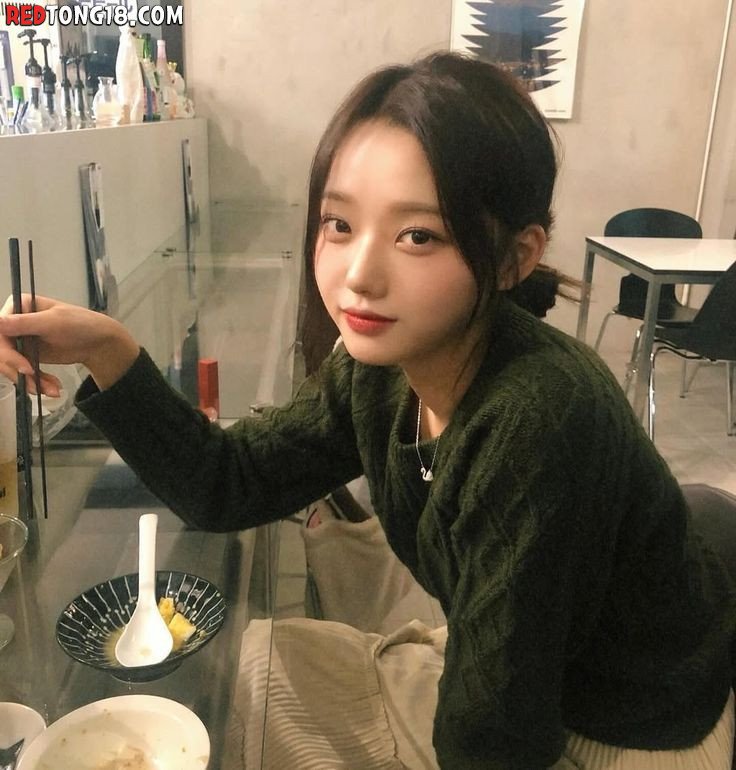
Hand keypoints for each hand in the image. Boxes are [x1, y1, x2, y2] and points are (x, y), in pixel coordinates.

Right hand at [0, 294, 139, 393]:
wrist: (98, 342)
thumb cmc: (81, 324)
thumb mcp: (54, 322)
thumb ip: (25, 322)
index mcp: (17, 307)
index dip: (7, 353)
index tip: (25, 368)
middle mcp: (13, 323)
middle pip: (1, 352)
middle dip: (18, 372)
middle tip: (35, 384)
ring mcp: (19, 340)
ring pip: (10, 366)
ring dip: (28, 381)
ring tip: (49, 389)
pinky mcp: (26, 355)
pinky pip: (22, 372)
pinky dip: (36, 382)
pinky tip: (51, 388)